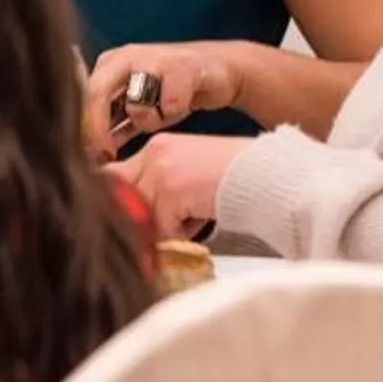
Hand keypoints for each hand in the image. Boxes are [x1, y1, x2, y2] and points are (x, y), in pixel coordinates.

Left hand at [85, 43, 239, 153]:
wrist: (218, 70)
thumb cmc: (173, 90)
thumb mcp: (137, 107)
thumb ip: (114, 125)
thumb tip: (89, 154)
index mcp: (110, 64)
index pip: (83, 95)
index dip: (82, 127)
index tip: (87, 155)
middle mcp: (126, 57)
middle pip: (97, 92)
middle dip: (99, 128)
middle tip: (107, 153)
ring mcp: (153, 58)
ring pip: (136, 104)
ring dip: (150, 121)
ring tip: (164, 113)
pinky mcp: (182, 66)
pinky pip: (170, 105)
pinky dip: (174, 113)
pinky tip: (182, 105)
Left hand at [107, 134, 249, 242]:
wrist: (267, 174)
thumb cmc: (238, 175)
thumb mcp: (191, 171)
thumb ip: (163, 186)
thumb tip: (142, 218)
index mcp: (158, 146)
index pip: (115, 174)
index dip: (120, 201)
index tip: (131, 220)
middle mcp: (155, 154)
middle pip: (118, 192)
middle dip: (132, 216)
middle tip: (150, 233)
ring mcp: (161, 171)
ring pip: (141, 213)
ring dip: (161, 228)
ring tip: (189, 225)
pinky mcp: (173, 190)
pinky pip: (162, 226)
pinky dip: (179, 235)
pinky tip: (199, 225)